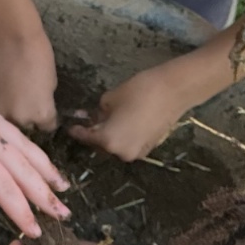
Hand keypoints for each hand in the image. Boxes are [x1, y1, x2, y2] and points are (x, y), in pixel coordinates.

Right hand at [0, 32, 58, 131]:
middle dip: (28, 120)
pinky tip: (3, 96)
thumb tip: (37, 107)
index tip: (45, 112)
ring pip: (9, 123)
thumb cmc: (38, 56)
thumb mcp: (51, 83)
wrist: (11, 40)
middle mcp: (21, 120)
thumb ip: (44, 102)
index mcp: (42, 114)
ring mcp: (1, 113)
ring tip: (14, 102)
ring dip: (12, 115)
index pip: (47, 128)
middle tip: (28, 105)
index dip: (47, 120)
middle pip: (26, 129)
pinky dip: (0, 106)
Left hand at [0, 69, 68, 236]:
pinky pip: (14, 132)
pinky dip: (30, 147)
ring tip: (62, 186)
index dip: (23, 212)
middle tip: (63, 213)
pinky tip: (36, 157)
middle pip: (24, 169)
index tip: (37, 231)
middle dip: (45, 193)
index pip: (6, 189)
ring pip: (25, 147)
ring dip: (45, 168)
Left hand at [66, 60, 191, 161]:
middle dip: (94, 134)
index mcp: (108, 142)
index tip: (71, 127)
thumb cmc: (139, 91)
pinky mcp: (149, 148)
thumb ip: (98, 112)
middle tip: (88, 121)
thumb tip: (93, 117)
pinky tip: (121, 123)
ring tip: (105, 120)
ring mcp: (137, 153)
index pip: (87, 138)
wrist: (174, 90)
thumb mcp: (110, 98)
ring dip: (109, 136)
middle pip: (101, 145)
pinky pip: (129, 144)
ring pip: (116, 146)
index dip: (77, 131)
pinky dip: (123, 136)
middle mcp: (121, 153)